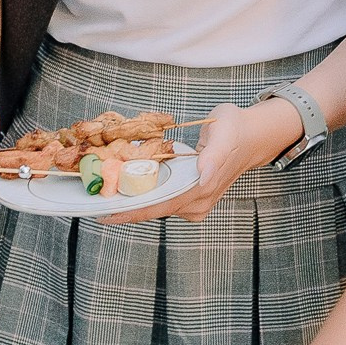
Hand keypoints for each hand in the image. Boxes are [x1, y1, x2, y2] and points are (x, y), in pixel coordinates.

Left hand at [97, 99, 298, 225]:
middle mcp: (197, 202)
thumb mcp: (225, 133)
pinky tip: (129, 185)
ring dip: (132, 200)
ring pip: (156, 206)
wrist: (252, 136)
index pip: (160, 206)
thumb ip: (214, 155)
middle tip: (93, 199)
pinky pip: (161, 200)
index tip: (104, 215)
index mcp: (202, 189)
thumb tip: (202, 175)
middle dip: (124, 206)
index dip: (132, 212)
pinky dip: (144, 194)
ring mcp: (194, 203)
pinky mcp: (190, 198)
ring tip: (105, 190)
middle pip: (154, 210)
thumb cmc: (236, 130)